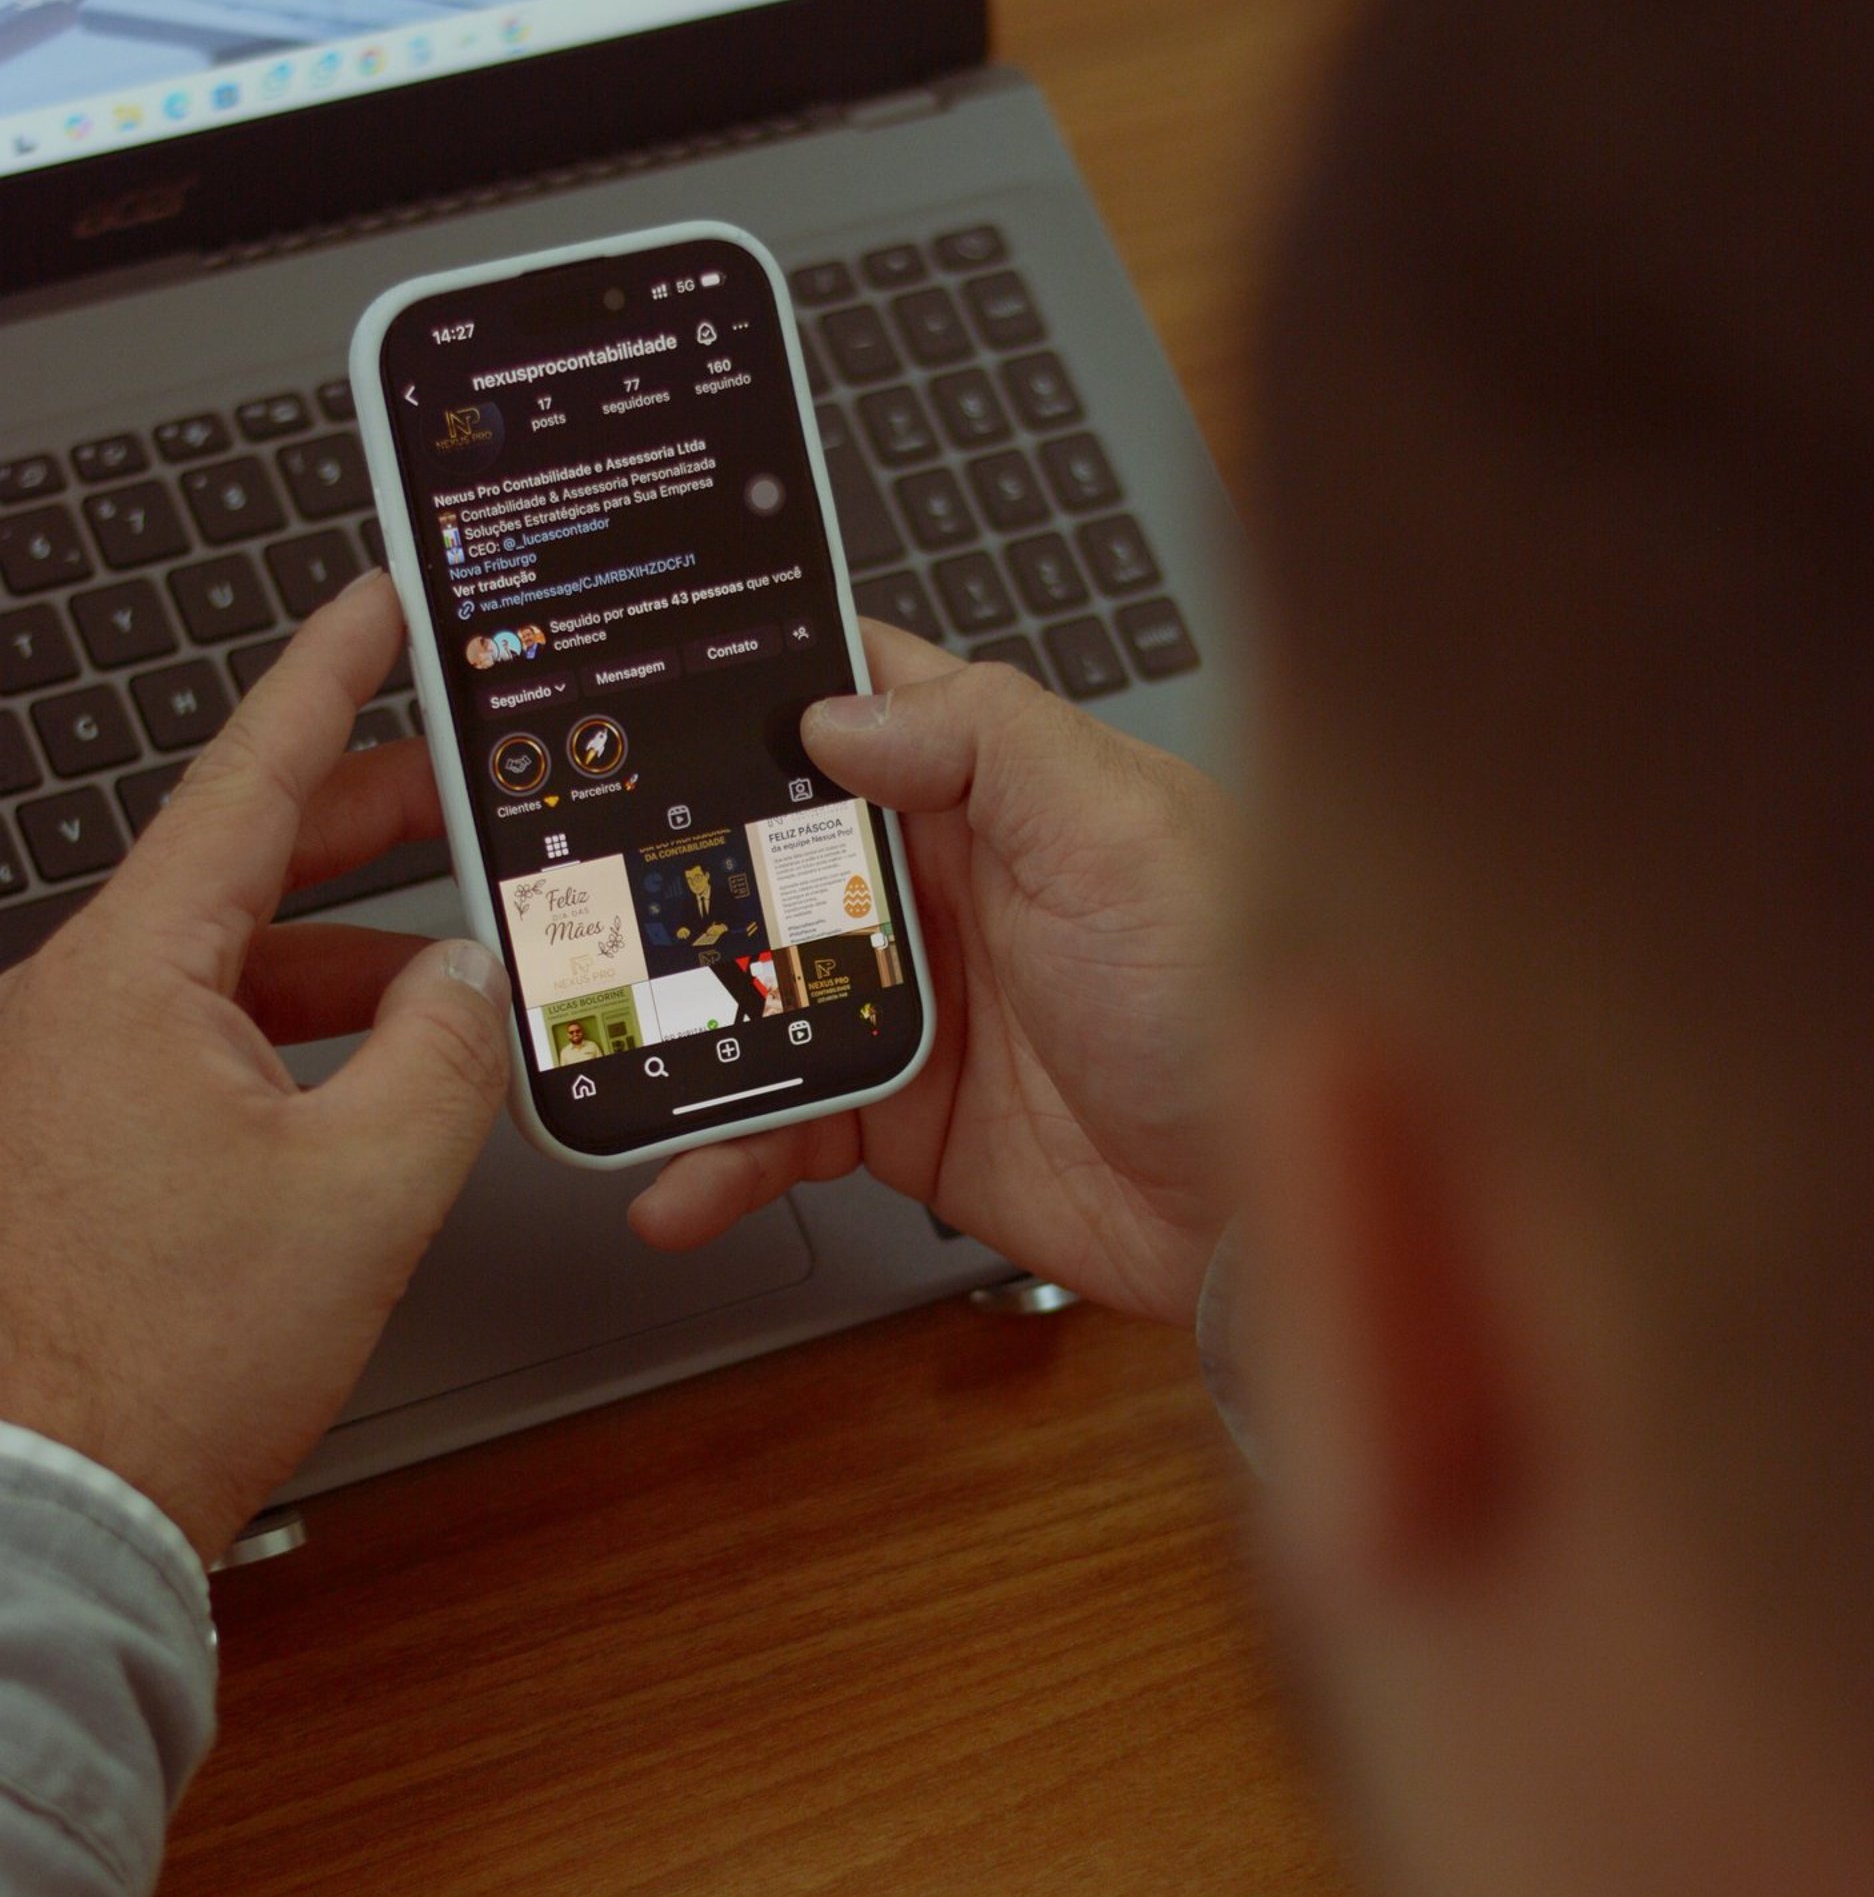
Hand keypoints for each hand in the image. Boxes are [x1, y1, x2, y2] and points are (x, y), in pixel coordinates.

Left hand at [0, 577, 508, 1562]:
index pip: (244, 778)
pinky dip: (292, 1044)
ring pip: (223, 970)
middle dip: (364, 827)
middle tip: (463, 790)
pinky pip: (196, 1050)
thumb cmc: (163, 1363)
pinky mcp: (73, 1150)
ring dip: (344, 963)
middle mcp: (74, 1009)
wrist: (43, 1509)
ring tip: (457, 978)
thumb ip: (446, 1056)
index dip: (328, 678)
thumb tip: (476, 979)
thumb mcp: (363, 1191)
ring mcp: (64, 1080)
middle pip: (239, 868)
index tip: (377, 603)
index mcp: (129, 979)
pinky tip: (372, 1086)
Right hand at [631, 628, 1232, 1325]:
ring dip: (681, 1027)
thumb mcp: (1122, 834)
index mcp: (998, 793)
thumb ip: (984, 744)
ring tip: (606, 1060)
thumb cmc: (1241, 1003)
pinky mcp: (908, 1122)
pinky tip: (681, 1181)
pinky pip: (787, 1127)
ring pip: (757, 994)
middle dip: (675, 873)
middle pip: (771, 858)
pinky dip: (724, 1156)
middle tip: (575, 898)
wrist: (1276, 1211)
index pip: (858, 703)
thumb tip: (837, 708)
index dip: (755, 685)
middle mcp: (948, 892)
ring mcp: (921, 1009)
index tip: (640, 687)